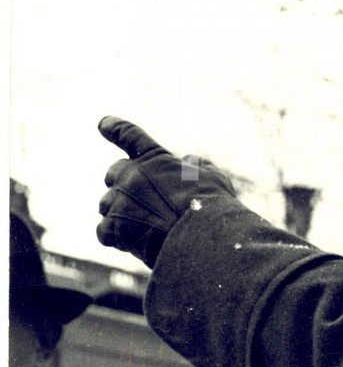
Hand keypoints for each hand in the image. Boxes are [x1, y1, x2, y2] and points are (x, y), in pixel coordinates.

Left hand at [97, 116, 235, 266]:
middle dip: (122, 183)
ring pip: (107, 204)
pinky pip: (103, 230)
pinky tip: (134, 243)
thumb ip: (201, 167)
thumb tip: (191, 160)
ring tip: (146, 228)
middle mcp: (132, 175)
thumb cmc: (213, 208)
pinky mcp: (112, 226)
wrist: (199, 238)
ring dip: (120, 213)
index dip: (116, 128)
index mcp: (156, 159)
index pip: (130, 136)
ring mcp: (119, 200)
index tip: (103, 123)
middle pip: (113, 173)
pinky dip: (115, 237)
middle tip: (141, 201)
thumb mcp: (215, 179)